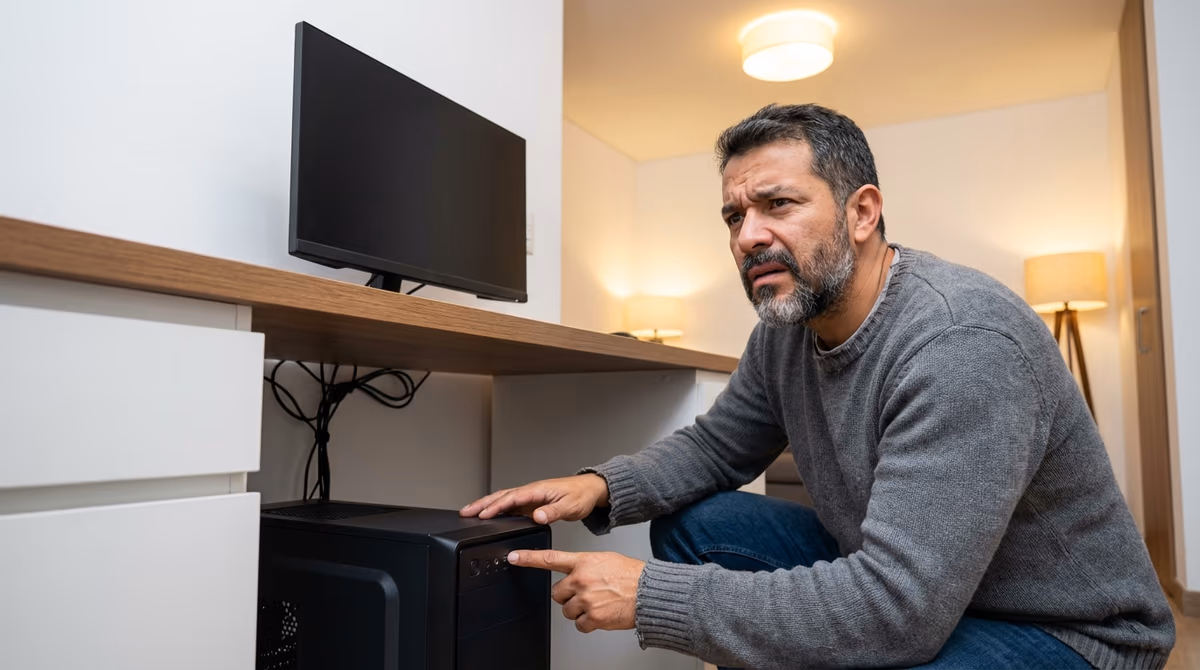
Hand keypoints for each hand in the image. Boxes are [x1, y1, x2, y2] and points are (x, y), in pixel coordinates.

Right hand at [460, 474, 609, 524]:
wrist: (590, 490)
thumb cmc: (581, 495)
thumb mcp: (570, 506)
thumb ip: (553, 511)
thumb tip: (537, 516)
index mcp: (537, 490)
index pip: (511, 498)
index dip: (496, 507)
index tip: (482, 515)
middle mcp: (531, 491)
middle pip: (501, 496)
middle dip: (482, 503)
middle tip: (465, 512)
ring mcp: (530, 496)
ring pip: (503, 499)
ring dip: (486, 505)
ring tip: (470, 513)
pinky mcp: (532, 501)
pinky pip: (511, 504)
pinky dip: (498, 509)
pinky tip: (491, 516)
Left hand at [510, 549, 643, 632]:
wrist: (648, 592)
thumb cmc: (631, 575)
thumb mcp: (605, 560)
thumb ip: (585, 566)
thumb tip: (575, 574)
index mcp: (584, 562)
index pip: (550, 558)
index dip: (529, 558)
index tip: (514, 557)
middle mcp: (581, 579)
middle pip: (556, 592)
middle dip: (567, 595)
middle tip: (585, 594)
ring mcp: (586, 599)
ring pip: (566, 610)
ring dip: (578, 610)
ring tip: (597, 603)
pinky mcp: (592, 617)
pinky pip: (579, 624)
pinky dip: (588, 623)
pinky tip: (600, 614)